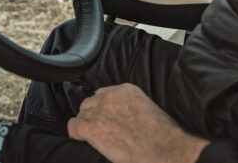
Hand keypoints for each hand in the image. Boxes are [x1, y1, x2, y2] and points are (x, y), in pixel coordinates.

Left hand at [68, 84, 207, 162]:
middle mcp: (110, 98)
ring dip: (85, 124)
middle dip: (92, 114)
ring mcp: (100, 113)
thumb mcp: (150, 108)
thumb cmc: (163, 133)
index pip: (103, 93)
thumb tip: (130, 116)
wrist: (162, 147)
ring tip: (92, 135)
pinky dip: (75, 133)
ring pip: (82, 115)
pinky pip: (74, 127)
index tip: (105, 115)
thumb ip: (133, 106)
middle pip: (90, 103)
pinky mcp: (93, 129)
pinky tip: (79, 137)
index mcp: (125, 90)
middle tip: (99, 127)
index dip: (102, 106)